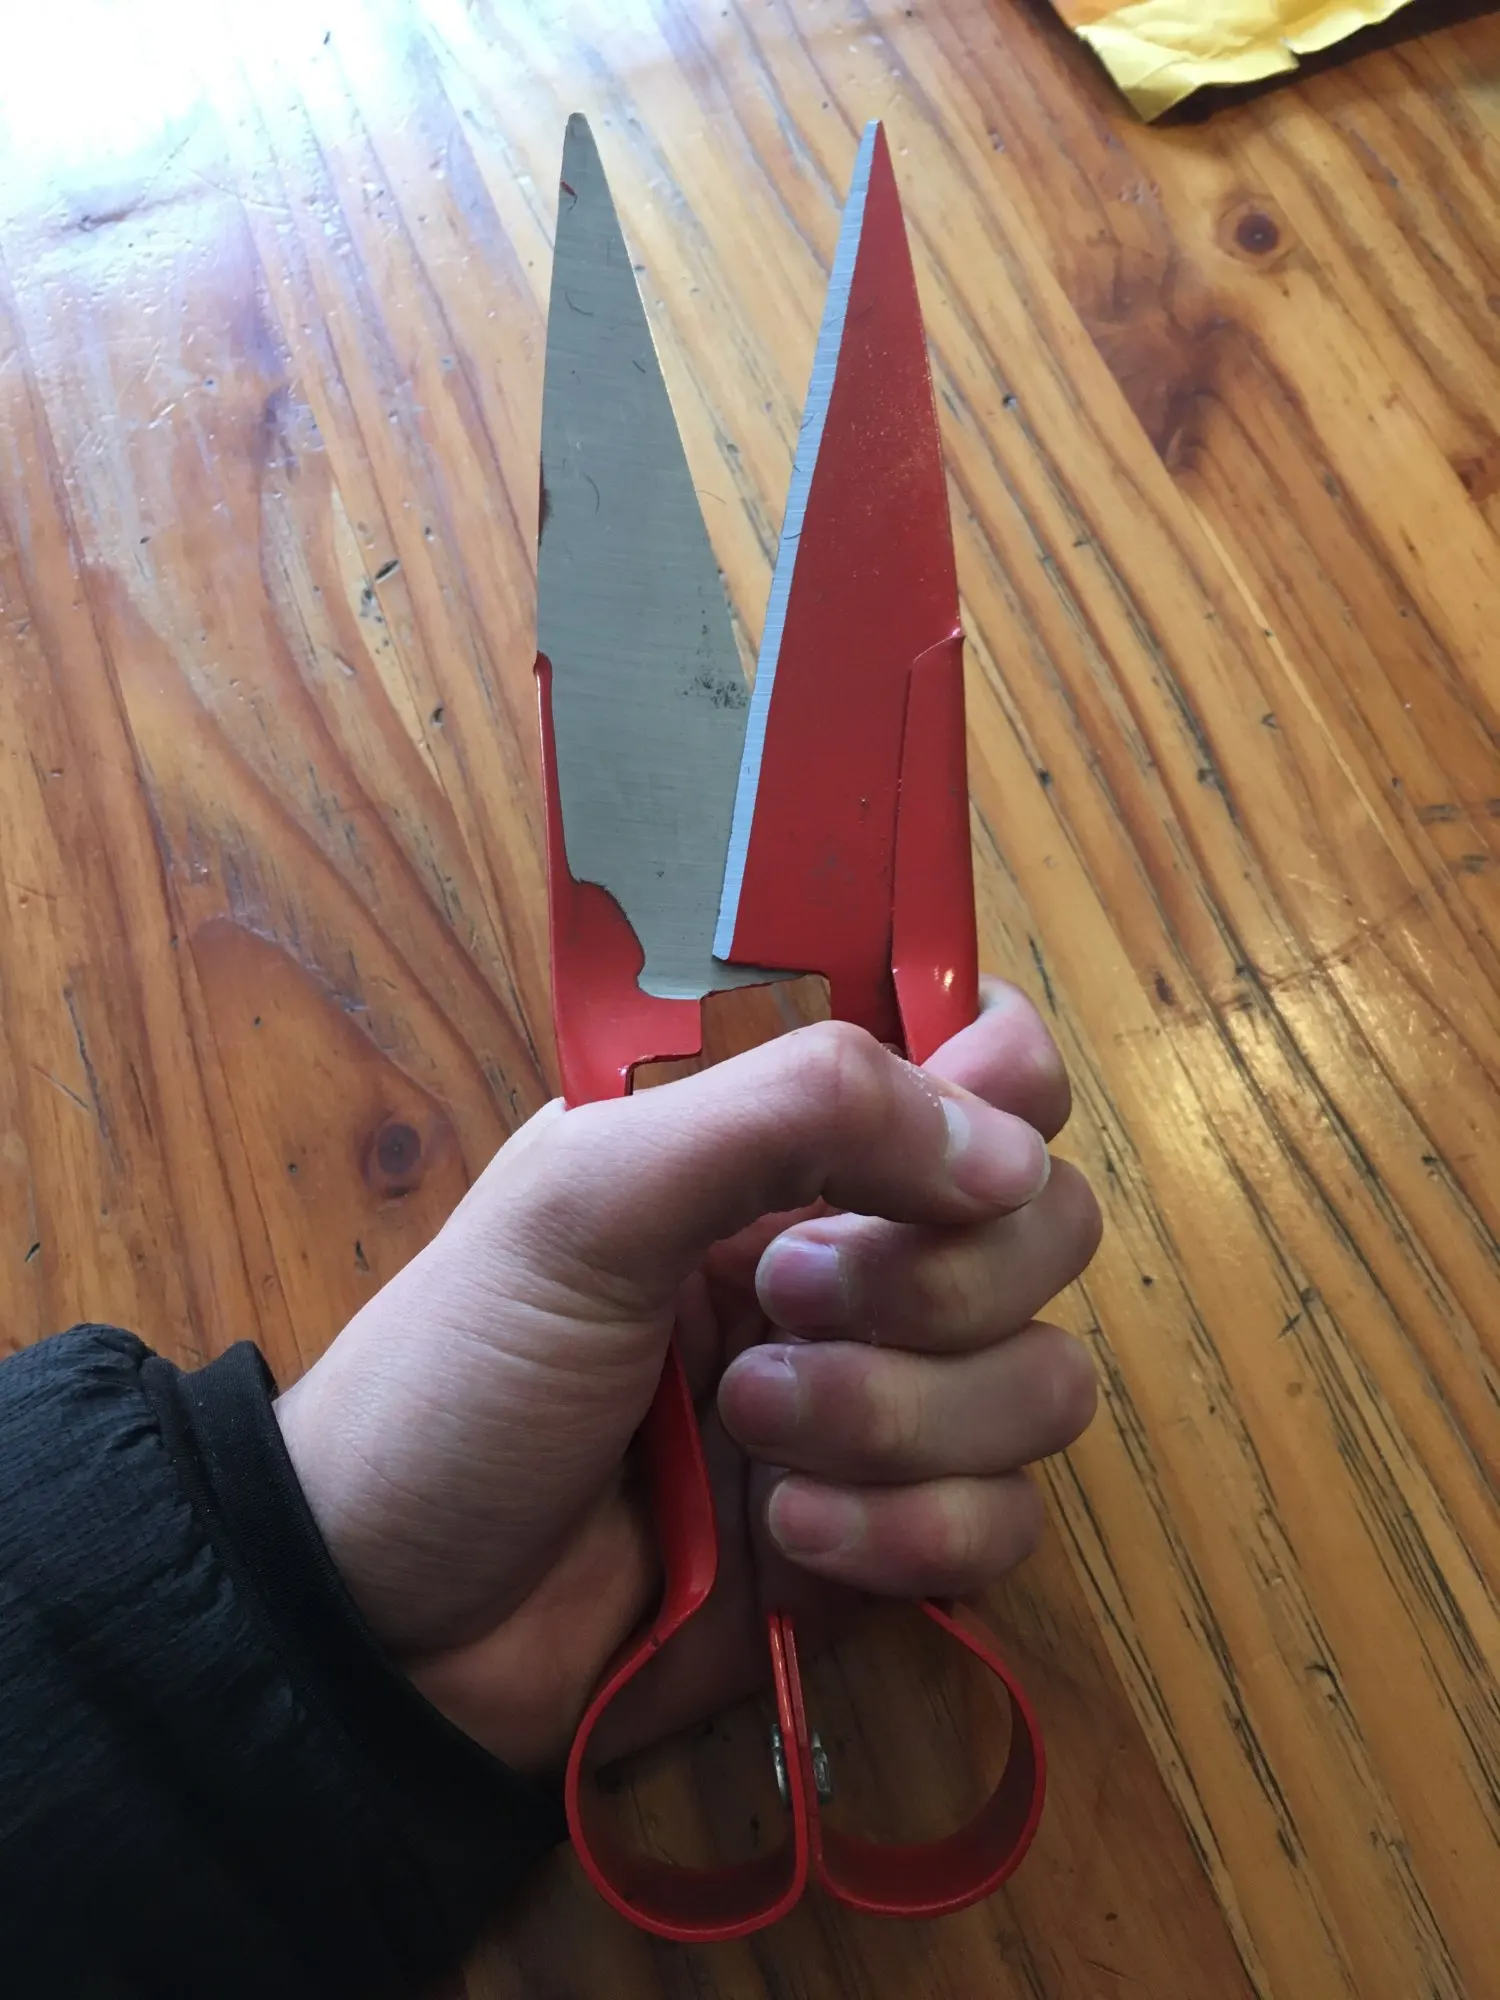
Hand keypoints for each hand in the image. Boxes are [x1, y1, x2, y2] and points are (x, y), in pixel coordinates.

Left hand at [275, 981, 1101, 1774]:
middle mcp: (858, 1250)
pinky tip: (780, 1541)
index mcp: (786, 1139)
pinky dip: (903, 1533)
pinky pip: (1006, 1521)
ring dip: (899, 1415)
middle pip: (1049, 1224)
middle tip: (776, 1300)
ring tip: (746, 1430)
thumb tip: (1007, 1147)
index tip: (940, 1158)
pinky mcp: (894, 1537)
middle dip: (933, 1279)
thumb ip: (791, 1109)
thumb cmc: (465, 1371)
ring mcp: (886, 1397)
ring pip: (1044, 1382)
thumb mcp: (587, 1193)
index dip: (1000, 1098)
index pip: (992, 1063)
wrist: (398, 1620)